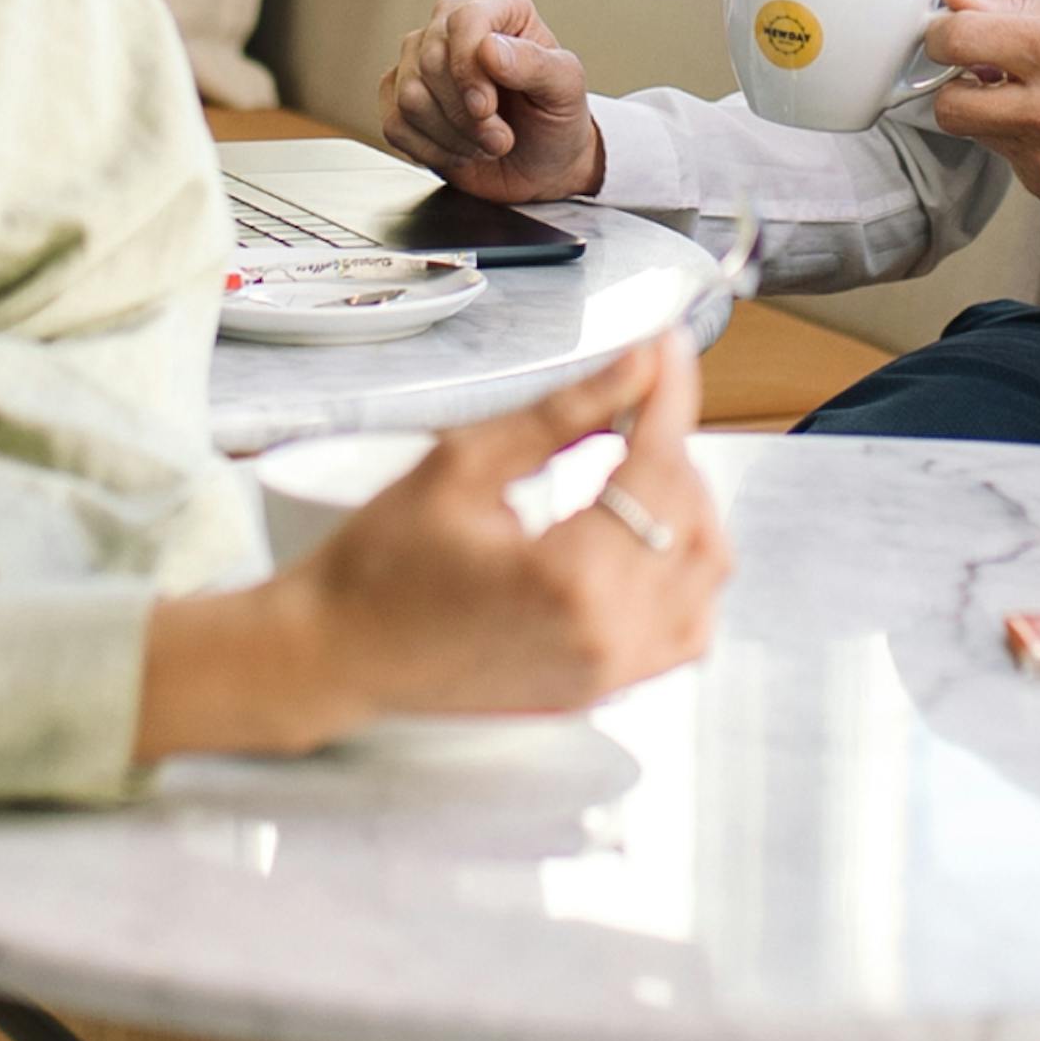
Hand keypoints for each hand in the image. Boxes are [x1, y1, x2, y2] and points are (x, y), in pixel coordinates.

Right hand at [134, 335, 729, 760]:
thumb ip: (562, 415)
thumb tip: (636, 367)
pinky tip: (647, 541)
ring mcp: (606, 671)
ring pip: (705, 578)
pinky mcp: (598, 690)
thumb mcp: (462, 465)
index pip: (656, 465)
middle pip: (691, 519)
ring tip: (639, 470)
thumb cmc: (378, 568)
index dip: (668, 395)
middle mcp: (602, 634)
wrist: (334, 653)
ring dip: (688, 510)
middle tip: (636, 408)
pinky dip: (686, 577)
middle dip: (673, 450)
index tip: (665, 350)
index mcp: (567, 577)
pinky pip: (685, 631)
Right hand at [379, 0, 602, 202]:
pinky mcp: (397, 95)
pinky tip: (461, 149)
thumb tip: (488, 48)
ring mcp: (419, 58)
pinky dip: (432, 151)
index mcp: (500, 5)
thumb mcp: (565, 89)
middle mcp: (452, 24)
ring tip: (485, 143)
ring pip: (411, 97)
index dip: (469, 68)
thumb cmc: (554, 117)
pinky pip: (395, 124)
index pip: (464, 20)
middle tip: (501, 137)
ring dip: (454, 136)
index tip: (487, 106)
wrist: (541, 164)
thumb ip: (535, 64)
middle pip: (431, 62)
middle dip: (468, 115)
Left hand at [924, 0, 1039, 215]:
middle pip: (947, 106)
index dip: (945, 35)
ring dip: (991, 112)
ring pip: (974, 135)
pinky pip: (1006, 159)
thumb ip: (1013, 5)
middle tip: (986, 73)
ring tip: (1039, 96)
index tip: (955, 36)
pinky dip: (1021, 140)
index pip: (956, 42)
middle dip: (956, 85)